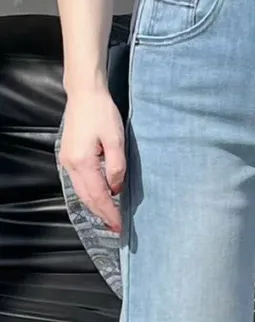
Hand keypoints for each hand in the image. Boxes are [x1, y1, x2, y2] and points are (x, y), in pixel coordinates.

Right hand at [59, 87, 125, 232]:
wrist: (85, 94)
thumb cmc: (102, 113)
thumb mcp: (116, 139)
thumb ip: (117, 166)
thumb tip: (116, 189)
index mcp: (83, 161)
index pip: (99, 196)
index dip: (109, 213)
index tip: (119, 226)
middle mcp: (71, 164)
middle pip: (87, 198)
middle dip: (102, 214)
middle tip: (116, 227)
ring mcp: (67, 160)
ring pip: (81, 192)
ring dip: (95, 206)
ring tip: (109, 217)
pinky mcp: (69, 156)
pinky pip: (79, 182)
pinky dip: (89, 194)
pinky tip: (100, 198)